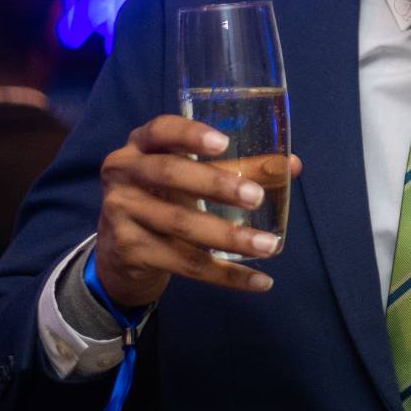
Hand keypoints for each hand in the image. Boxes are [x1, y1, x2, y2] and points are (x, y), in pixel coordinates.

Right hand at [95, 115, 300, 309]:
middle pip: (170, 174)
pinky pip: (184, 263)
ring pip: (180, 224)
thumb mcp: (190, 175)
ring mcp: (121, 212)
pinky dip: (225, 274)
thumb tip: (292, 165)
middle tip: (257, 198)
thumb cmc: (165, 197)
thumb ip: (238, 167)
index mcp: (141, 146)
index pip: (160, 130)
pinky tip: (258, 281)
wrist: (118, 251)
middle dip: (216, 185)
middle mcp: (124, 174)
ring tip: (269, 246)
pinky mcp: (129, 250)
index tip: (224, 143)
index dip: (190, 134)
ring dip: (230, 237)